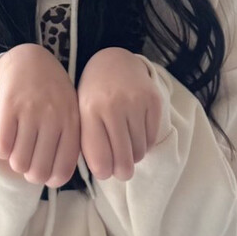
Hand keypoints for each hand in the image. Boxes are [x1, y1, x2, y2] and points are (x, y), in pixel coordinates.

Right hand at [0, 44, 80, 187]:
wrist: (29, 59)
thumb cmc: (52, 92)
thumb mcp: (71, 112)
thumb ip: (69, 141)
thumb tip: (55, 178)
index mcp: (72, 123)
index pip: (63, 169)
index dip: (51, 180)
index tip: (45, 175)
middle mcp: (54, 118)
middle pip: (38, 170)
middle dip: (31, 174)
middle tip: (28, 164)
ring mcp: (31, 112)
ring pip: (18, 161)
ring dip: (15, 163)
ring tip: (17, 152)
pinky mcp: (9, 106)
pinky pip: (2, 145)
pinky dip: (2, 150)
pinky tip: (6, 141)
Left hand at [76, 48, 162, 180]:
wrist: (114, 62)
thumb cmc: (94, 95)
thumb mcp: (82, 115)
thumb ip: (89, 143)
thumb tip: (105, 172)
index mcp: (89, 111)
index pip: (100, 157)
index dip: (104, 172)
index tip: (105, 173)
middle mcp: (113, 106)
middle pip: (123, 158)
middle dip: (122, 172)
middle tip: (121, 172)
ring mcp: (136, 102)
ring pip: (139, 151)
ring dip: (134, 156)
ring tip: (127, 148)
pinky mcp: (154, 101)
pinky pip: (152, 138)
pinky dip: (145, 144)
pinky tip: (136, 135)